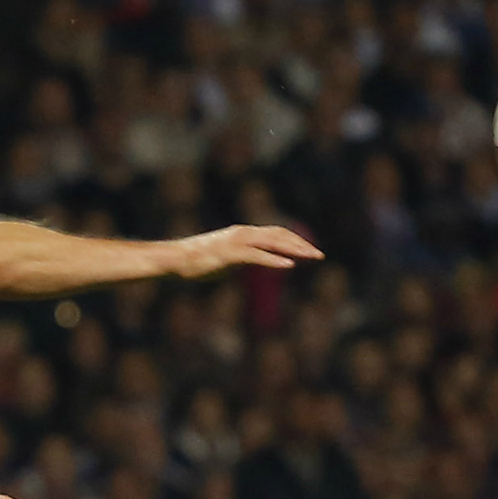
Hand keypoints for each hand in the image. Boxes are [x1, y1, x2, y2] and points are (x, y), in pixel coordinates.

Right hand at [166, 223, 321, 277]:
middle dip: (302, 244)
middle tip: (320, 255)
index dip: (295, 240)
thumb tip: (253, 265)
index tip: (310, 250)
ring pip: (272, 242)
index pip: (276, 233)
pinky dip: (274, 259)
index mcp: (244, 233)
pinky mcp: (230, 254)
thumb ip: (243, 259)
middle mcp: (243, 233)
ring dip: (295, 249)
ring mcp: (237, 242)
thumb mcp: (227, 259)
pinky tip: (289, 265)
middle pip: (280, 234)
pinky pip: (257, 256)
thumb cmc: (198, 261)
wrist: (177, 259)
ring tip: (312, 257)